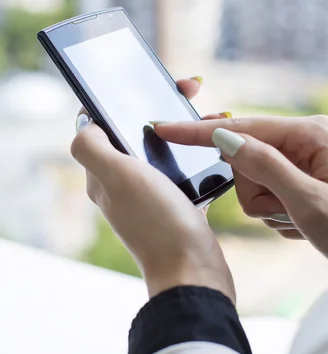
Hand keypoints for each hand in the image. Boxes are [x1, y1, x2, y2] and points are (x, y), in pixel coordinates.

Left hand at [70, 95, 234, 302]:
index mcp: (105, 174)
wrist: (195, 271)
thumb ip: (92, 146)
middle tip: (191, 90)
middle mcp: (125, 184)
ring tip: (210, 115)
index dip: (123, 98)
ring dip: (183, 127)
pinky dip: (198, 152)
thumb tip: (85, 123)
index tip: (154, 82)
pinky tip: (216, 146)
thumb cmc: (158, 223)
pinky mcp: (179, 205)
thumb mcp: (118, 177)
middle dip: (161, 106)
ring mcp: (152, 196)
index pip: (105, 124)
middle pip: (137, 133)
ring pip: (164, 149)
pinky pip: (185, 169)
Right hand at [155, 115, 327, 265]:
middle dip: (255, 193)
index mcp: (311, 133)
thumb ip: (264, 166)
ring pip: (254, 181)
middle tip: (285, 213)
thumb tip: (224, 138)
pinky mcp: (303, 179)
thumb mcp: (308, 201)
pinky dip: (278, 214)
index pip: (243, 128)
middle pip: (246, 159)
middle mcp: (307, 139)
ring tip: (299, 221)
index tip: (163, 127)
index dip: (200, 132)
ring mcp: (305, 160)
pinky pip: (268, 194)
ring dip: (268, 208)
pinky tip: (303, 224)